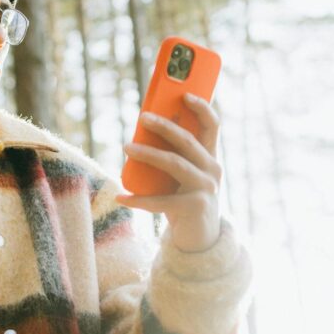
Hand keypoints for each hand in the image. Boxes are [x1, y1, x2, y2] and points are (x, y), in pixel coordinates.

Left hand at [115, 93, 222, 252]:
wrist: (200, 239)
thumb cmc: (185, 200)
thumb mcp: (182, 176)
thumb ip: (171, 156)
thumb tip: (141, 132)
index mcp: (210, 157)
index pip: (212, 126)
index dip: (202, 107)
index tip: (185, 94)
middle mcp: (212, 170)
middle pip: (188, 141)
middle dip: (165, 126)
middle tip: (142, 117)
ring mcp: (206, 189)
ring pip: (175, 163)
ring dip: (148, 154)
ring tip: (126, 147)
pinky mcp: (194, 208)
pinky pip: (161, 201)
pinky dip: (138, 199)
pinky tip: (121, 196)